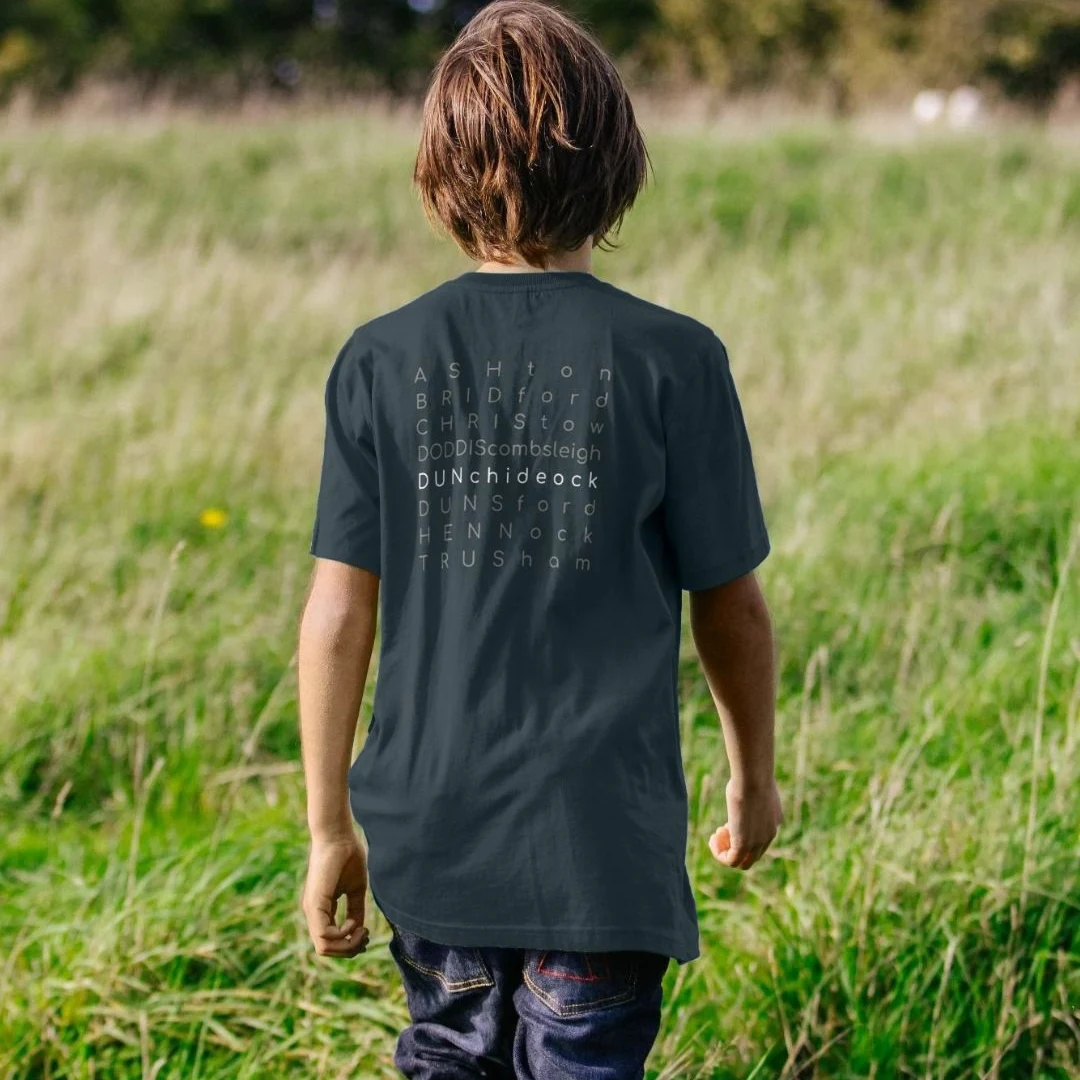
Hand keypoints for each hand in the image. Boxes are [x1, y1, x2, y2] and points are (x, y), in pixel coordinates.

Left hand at [301, 832, 371, 956]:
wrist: (339, 836)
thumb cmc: (348, 857)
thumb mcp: (355, 889)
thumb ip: (355, 910)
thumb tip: (359, 930)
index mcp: (322, 910)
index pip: (330, 942)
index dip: (349, 945)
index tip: (366, 932)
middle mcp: (314, 914)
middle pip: (326, 950)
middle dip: (349, 949)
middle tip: (365, 934)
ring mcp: (312, 910)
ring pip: (323, 947)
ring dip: (347, 945)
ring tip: (361, 930)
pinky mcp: (315, 904)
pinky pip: (324, 934)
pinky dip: (342, 935)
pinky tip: (353, 923)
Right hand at [708, 777, 782, 870]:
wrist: (753, 778)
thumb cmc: (751, 775)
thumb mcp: (754, 785)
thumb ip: (751, 792)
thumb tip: (742, 786)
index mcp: (774, 822)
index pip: (759, 840)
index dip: (741, 833)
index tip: (728, 821)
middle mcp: (769, 835)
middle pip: (752, 854)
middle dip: (734, 845)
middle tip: (721, 829)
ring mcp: (758, 842)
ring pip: (742, 861)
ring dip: (725, 850)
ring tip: (716, 835)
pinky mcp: (744, 844)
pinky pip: (731, 860)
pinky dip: (719, 853)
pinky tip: (712, 839)